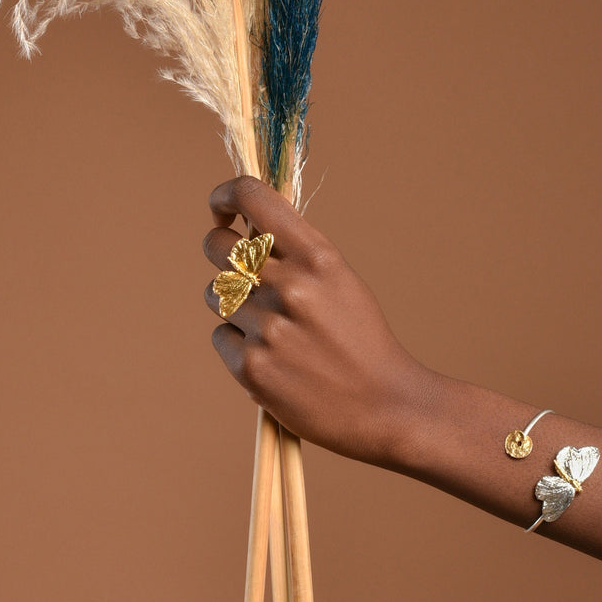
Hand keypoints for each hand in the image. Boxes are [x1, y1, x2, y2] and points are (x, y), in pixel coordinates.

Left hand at [202, 176, 437, 468]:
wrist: (386, 405)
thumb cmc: (361, 338)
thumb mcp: (340, 279)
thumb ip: (295, 251)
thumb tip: (245, 225)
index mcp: (317, 256)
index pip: (251, 197)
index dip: (225, 195)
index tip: (222, 208)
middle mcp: (290, 285)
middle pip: (217, 245)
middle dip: (222, 253)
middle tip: (241, 272)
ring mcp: (268, 327)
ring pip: (216, 294)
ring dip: (234, 305)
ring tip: (271, 326)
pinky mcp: (252, 367)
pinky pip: (221, 336)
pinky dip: (239, 345)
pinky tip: (273, 357)